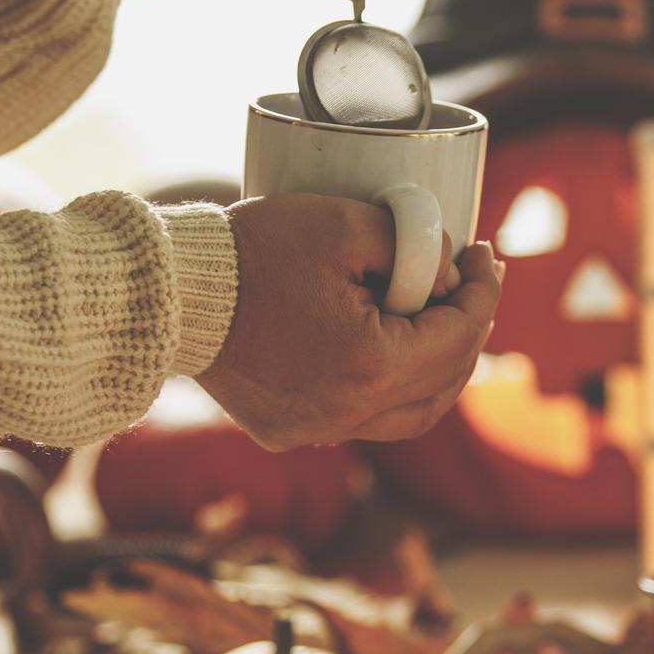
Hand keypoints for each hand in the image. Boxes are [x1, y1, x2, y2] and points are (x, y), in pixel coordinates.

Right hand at [199, 193, 500, 448]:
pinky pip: (362, 418)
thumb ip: (412, 244)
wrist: (168, 292)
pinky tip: (390, 349)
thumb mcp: (343, 222)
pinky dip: (389, 388)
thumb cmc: (251, 251)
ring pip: (409, 414)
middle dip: (469, 330)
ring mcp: (318, 430)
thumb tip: (447, 274)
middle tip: (474, 285)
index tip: (485, 254)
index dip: (485, 291)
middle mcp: (350, 414)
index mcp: (372, 367)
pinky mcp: (289, 431)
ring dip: (437, 369)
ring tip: (443, 319)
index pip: (461, 336)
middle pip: (444, 384)